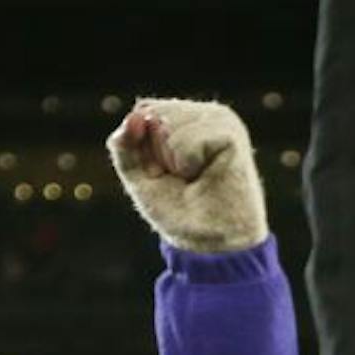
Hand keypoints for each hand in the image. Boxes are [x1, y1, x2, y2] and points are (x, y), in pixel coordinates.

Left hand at [107, 97, 267, 252]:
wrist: (210, 243)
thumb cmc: (179, 211)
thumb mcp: (138, 175)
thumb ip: (123, 145)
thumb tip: (135, 116)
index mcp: (186, 117)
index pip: (143, 111)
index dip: (143, 147)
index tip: (165, 173)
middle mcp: (204, 113)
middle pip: (150, 114)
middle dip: (156, 154)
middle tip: (183, 179)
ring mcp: (220, 120)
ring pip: (166, 125)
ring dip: (173, 161)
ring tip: (196, 177)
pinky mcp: (231, 133)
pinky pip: (185, 141)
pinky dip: (187, 164)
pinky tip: (208, 175)